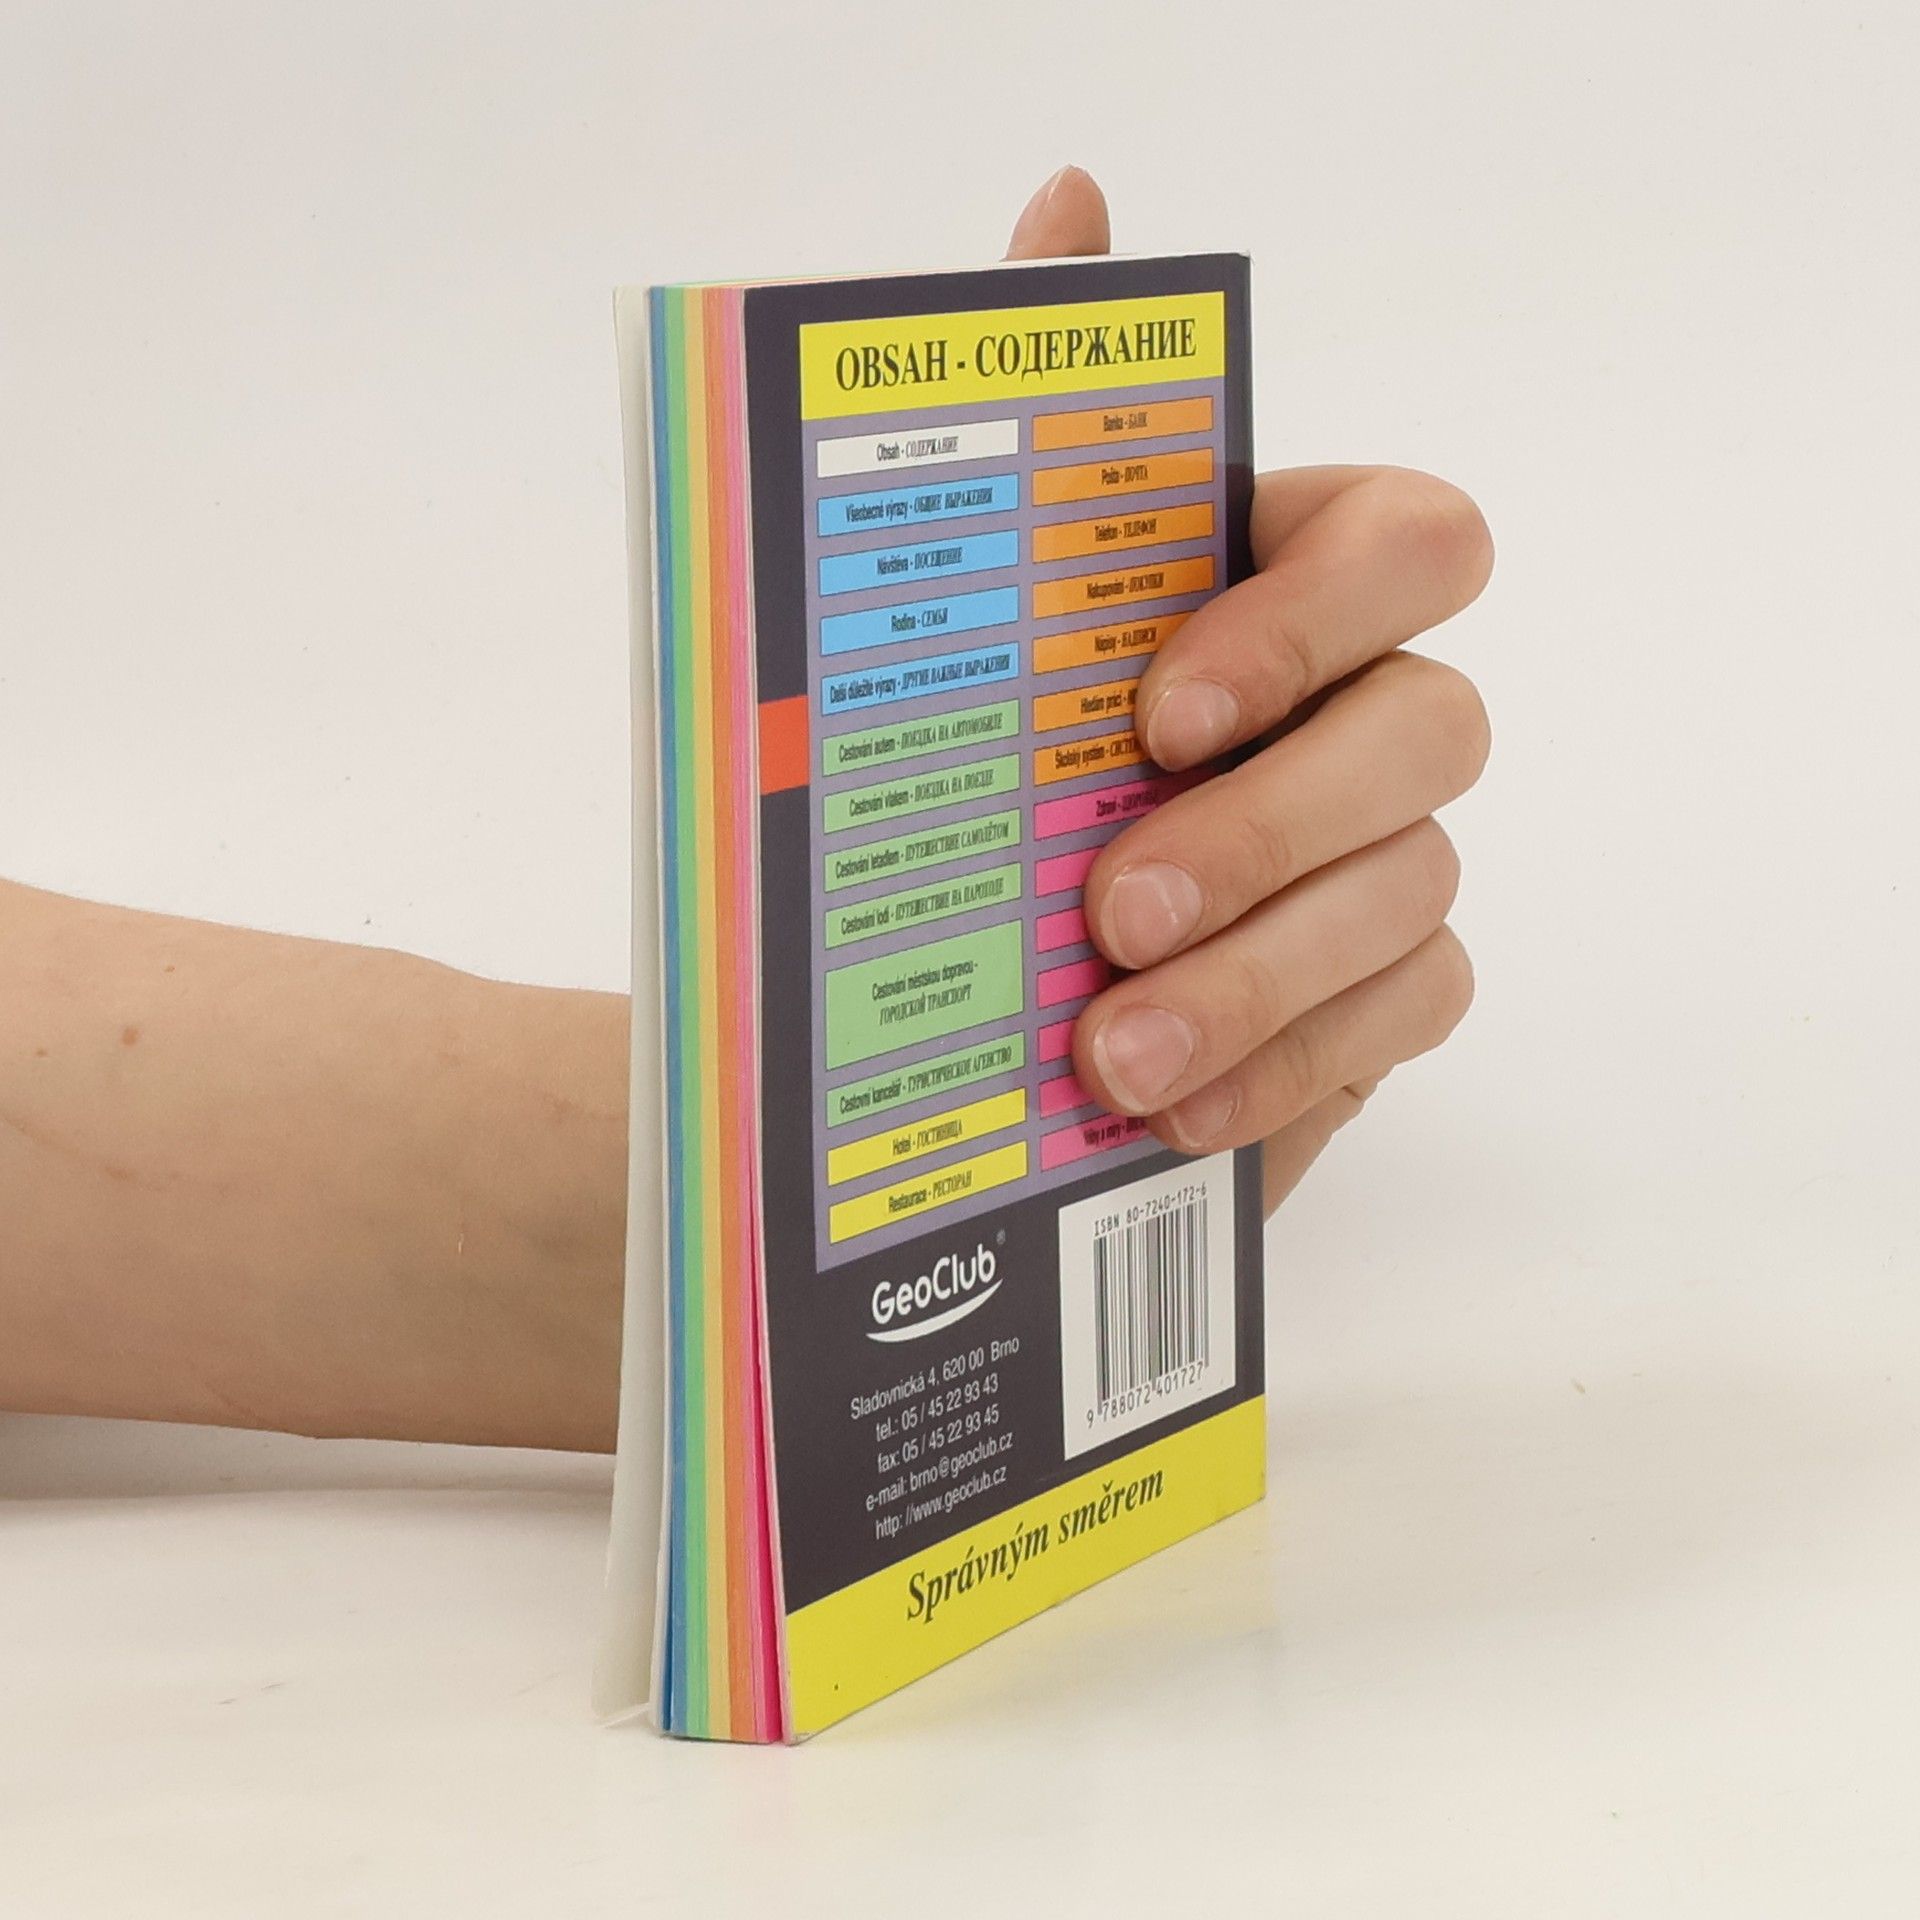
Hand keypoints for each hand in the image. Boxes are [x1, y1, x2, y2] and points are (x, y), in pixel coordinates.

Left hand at [1008, 169, 1493, 1213]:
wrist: (969, 954)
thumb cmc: (991, 748)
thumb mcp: (985, 585)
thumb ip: (1048, 401)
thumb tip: (1075, 201)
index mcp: (1289, 583)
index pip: (1411, 542)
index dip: (1310, 619)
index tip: (1159, 709)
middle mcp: (1368, 709)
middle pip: (1430, 732)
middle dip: (1270, 828)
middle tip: (1116, 908)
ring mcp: (1392, 857)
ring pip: (1412, 896)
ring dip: (1260, 977)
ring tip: (1113, 1049)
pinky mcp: (1384, 994)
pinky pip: (1399, 1022)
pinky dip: (1286, 1067)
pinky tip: (1174, 1107)